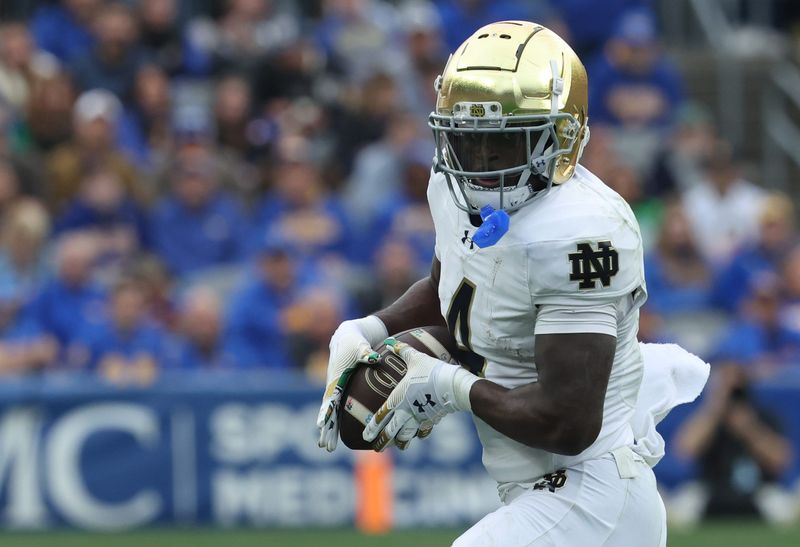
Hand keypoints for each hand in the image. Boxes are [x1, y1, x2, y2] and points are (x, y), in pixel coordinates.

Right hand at [316, 316, 387, 451]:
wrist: (348, 336)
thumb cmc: (355, 341)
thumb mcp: (360, 345)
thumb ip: (366, 352)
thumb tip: (373, 358)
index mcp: (336, 377)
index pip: (329, 397)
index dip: (326, 411)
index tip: (321, 424)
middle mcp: (332, 385)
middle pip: (328, 410)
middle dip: (326, 428)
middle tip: (325, 446)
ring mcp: (335, 389)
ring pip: (331, 412)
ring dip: (329, 429)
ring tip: (327, 447)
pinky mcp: (340, 390)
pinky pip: (337, 409)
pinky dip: (335, 422)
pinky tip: (336, 436)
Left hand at [362, 338, 478, 450]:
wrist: (454, 385)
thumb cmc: (432, 371)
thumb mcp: (416, 358)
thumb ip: (402, 351)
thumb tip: (390, 342)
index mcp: (398, 399)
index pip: (381, 417)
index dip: (372, 427)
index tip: (365, 436)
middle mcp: (407, 412)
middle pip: (391, 431)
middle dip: (382, 440)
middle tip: (376, 448)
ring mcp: (420, 418)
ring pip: (406, 435)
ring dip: (400, 442)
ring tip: (397, 446)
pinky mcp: (433, 419)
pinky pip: (424, 430)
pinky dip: (420, 434)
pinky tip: (419, 435)